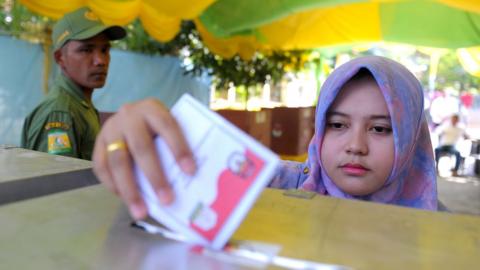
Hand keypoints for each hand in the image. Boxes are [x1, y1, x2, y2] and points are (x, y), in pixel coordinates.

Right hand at [92, 99, 195, 219]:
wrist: (131, 114)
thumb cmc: (158, 126)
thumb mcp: (170, 124)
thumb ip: (179, 142)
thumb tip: (192, 175)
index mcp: (152, 108)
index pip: (168, 127)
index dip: (179, 148)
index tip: (190, 171)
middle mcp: (129, 116)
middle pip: (141, 148)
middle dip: (155, 177)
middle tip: (167, 200)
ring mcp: (111, 129)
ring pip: (118, 161)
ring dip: (130, 190)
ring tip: (141, 212)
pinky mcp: (97, 143)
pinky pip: (101, 167)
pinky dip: (113, 186)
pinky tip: (125, 200)